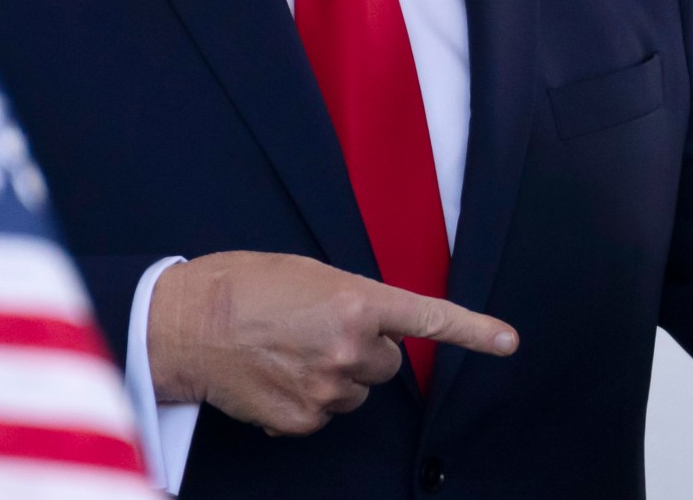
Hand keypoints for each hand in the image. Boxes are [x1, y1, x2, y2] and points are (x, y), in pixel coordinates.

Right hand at [145, 251, 518, 436]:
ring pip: (355, 391)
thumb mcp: (304, 273)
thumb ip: (349, 298)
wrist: (184, 326)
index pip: (428, 318)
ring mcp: (329, 389)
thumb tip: (371, 328)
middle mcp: (351, 348)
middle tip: (317, 332)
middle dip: (363, 351)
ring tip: (285, 352)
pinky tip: (272, 376)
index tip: (508, 342)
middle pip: (386, 363)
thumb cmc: (239, 286)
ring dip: (333, 376)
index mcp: (356, 302)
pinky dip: (304, 400)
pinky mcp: (304, 420)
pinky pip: (323, 413)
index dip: (474, 331)